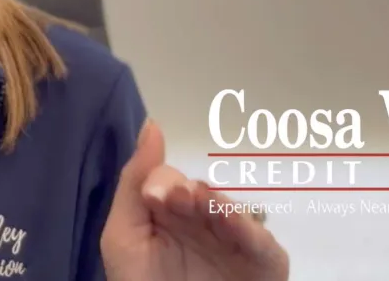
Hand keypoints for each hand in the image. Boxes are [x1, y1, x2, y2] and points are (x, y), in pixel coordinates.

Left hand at [100, 119, 288, 280]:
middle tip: (177, 197)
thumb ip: (133, 182)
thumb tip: (152, 125)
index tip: (155, 195)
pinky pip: (262, 241)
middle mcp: (205, 221)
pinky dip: (246, 228)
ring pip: (234, 209)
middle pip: (205, 190)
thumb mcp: (124, 236)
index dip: (163, 181)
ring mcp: (236, 241)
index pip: (171, 179)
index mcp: (171, 211)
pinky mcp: (264, 263)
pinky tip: (227, 222)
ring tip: (198, 204)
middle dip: (190, 191)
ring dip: (216, 204)